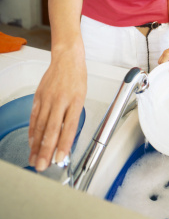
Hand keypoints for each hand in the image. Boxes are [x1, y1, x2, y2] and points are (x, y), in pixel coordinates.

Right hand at [28, 48, 86, 171]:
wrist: (67, 58)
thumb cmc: (77, 77)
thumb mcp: (81, 96)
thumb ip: (73, 116)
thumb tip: (66, 138)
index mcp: (75, 101)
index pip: (69, 128)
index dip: (63, 145)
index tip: (59, 159)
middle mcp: (60, 100)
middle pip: (52, 130)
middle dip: (46, 151)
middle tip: (42, 166)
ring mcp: (48, 98)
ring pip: (40, 126)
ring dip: (37, 145)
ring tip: (34, 159)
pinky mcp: (38, 96)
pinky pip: (34, 117)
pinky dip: (32, 131)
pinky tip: (31, 142)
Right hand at [158, 43, 168, 73]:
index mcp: (167, 54)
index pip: (162, 63)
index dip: (163, 68)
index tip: (165, 71)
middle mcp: (164, 53)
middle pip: (159, 62)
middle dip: (162, 66)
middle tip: (167, 69)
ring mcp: (164, 52)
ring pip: (160, 60)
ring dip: (163, 63)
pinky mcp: (165, 52)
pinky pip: (162, 58)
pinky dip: (164, 61)